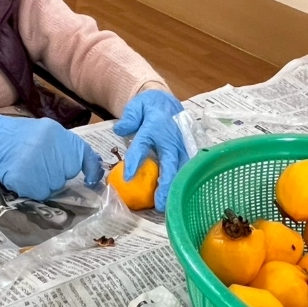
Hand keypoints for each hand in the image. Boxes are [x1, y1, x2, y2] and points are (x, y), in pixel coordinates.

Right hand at [0, 116, 102, 200]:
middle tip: (38, 167)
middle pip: (67, 173)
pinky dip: (30, 190)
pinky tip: (20, 178)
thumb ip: (60, 148)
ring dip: (43, 184)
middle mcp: (51, 147)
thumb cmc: (13, 138)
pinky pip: (38, 193)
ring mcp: (38, 164)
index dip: (91, 168)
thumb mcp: (41, 134)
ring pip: (53, 185)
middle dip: (57, 175)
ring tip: (26, 171)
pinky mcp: (26, 178)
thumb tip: (80, 166)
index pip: (83, 153)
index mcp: (57, 133)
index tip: (93, 180)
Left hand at [113, 90, 187, 211]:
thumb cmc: (149, 106)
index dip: (135, 161)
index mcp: (155, 126)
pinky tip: (176, 197)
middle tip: (160, 203)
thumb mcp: (136, 106)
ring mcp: (182, 145)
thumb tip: (120, 131)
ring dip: (175, 187)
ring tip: (168, 205)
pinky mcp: (187, 151)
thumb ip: (129, 117)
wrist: (167, 101)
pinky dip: (181, 182)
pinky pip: (186, 168)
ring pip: (181, 169)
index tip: (127, 177)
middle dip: (166, 184)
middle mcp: (171, 138)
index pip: (143, 145)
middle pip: (170, 164)